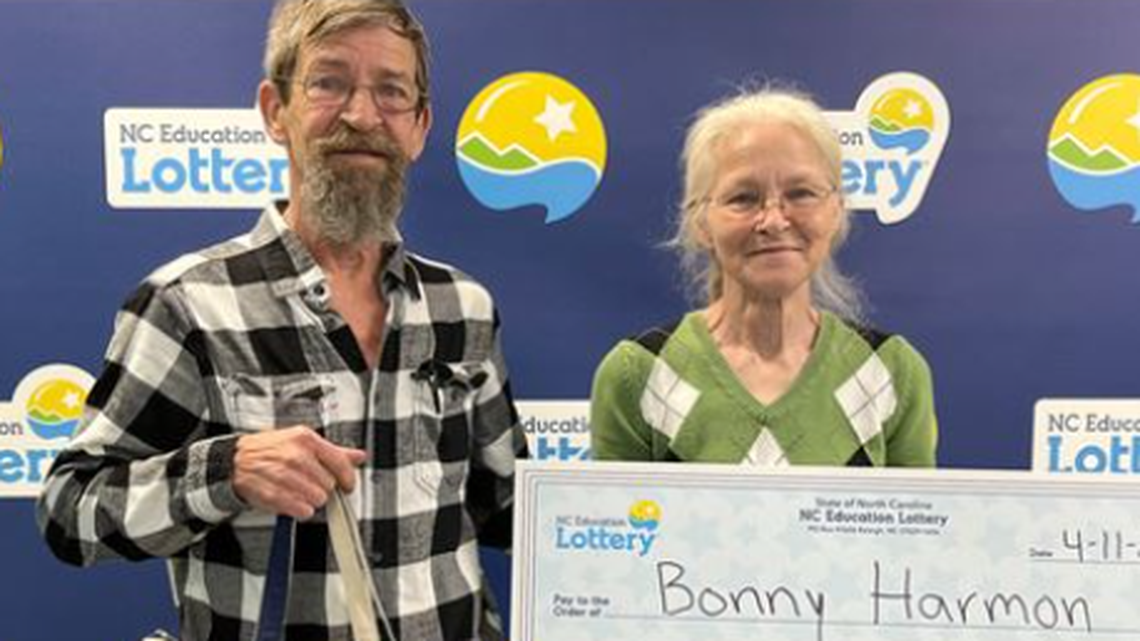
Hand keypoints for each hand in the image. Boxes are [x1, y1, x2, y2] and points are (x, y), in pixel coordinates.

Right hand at [233, 426, 367, 518]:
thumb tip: (358, 456)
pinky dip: (301, 510)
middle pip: (330, 484)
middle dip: (324, 488)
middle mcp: (295, 456)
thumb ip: (333, 451)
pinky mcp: (273, 494)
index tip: (348, 485)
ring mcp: (283, 475)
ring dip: (312, 500)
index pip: (340, 462)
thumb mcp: (302, 442)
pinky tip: (293, 500)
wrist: (236, 460)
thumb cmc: (270, 450)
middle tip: (311, 484)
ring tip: (300, 491)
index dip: (348, 478)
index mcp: (306, 439)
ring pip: (318, 499)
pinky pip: (302, 510)